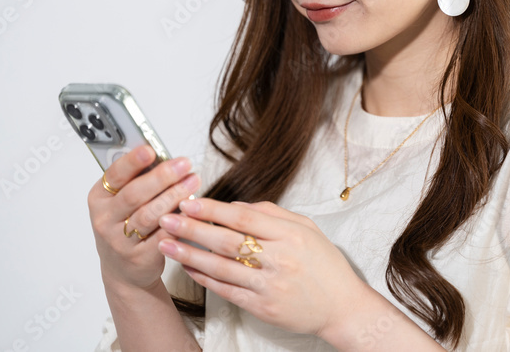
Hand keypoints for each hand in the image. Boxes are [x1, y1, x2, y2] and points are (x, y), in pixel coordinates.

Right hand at [87, 145, 200, 292]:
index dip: (132, 162)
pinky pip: (161, 236)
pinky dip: (178, 221)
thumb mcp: (121, 201)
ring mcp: (119, 241)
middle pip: (134, 195)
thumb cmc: (124, 225)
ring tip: (193, 182)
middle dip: (162, 177)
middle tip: (184, 164)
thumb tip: (165, 156)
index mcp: (99, 198)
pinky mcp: (138, 258)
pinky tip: (192, 210)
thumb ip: (137, 180)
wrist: (122, 268)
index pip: (114, 176)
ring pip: (149, 215)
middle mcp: (105, 219)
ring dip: (174, 196)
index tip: (150, 150)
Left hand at [156, 198, 367, 339]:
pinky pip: (226, 291)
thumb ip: (273, 213)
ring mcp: (269, 285)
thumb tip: (237, 204)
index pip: (244, 217)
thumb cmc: (325, 265)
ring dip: (190, 255)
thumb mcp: (307, 229)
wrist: (342, 306)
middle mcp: (279, 259)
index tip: (189, 201)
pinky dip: (204, 279)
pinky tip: (189, 268)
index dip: (213, 209)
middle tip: (167, 218)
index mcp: (290, 235)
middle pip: (227, 241)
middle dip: (192, 229)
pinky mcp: (262, 307)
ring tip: (167, 244)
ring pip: (221, 267)